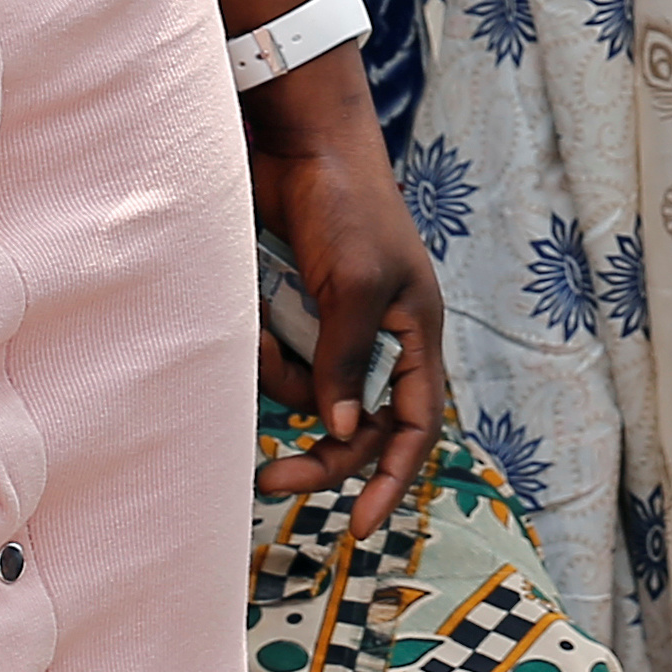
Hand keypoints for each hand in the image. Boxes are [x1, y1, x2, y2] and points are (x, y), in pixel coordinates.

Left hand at [245, 49, 445, 536]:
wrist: (299, 145)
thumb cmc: (348, 206)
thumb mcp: (356, 285)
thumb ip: (347, 361)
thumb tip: (338, 430)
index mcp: (415, 333)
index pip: (417, 425)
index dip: (394, 479)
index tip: (359, 526)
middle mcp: (380, 339)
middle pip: (356, 427)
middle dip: (318, 456)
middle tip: (271, 482)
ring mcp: (334, 328)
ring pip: (307, 397)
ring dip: (280, 384)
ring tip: (260, 340)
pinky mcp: (295, 315)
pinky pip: (277, 364)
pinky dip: (262, 355)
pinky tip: (254, 325)